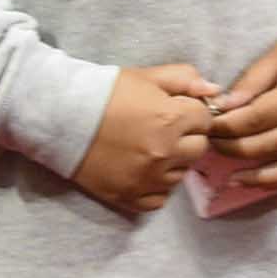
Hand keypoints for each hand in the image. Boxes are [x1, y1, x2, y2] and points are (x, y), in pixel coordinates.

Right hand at [71, 63, 219, 214]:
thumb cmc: (105, 93)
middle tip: (165, 130)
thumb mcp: (148, 77)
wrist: (60, 117)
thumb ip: (186, 80)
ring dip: (172, 163)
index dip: (193, 113)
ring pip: (180, 175)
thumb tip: (216, 91)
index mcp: (171, 119)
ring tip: (151, 149)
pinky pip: (158, 199)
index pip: (206, 120)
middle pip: (198, 149)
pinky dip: (155, 187)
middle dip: (187, 138)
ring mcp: (146, 177)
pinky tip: (144, 170)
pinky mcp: (127, 195)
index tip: (177, 111)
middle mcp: (164, 152)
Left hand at [208, 28, 276, 193]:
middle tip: (211, 145)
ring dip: (259, 178)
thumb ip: (251, 82)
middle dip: (235, 149)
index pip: (258, 118)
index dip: (227, 126)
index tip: (207, 125)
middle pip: (271, 145)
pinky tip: (263, 182)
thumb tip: (223, 107)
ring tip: (232, 179)